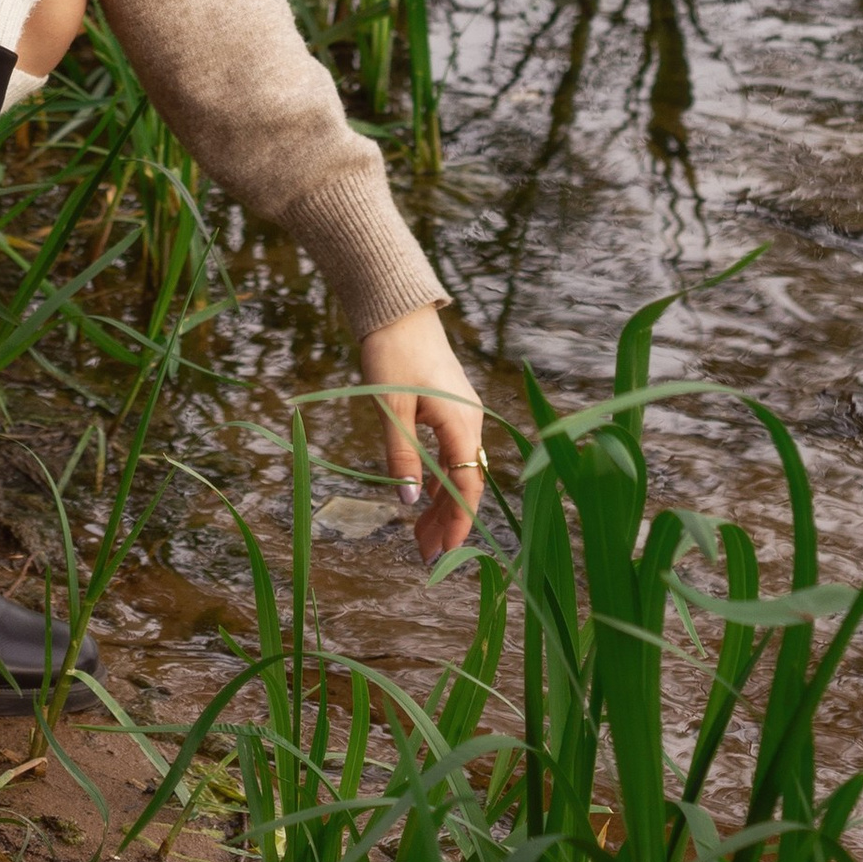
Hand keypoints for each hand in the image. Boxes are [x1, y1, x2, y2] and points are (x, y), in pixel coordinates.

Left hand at [358, 303, 486, 564]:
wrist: (397, 308)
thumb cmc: (392, 352)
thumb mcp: (392, 407)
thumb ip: (402, 455)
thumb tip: (408, 501)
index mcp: (461, 423)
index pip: (466, 485)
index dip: (458, 521)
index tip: (445, 551)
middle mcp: (470, 420)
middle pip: (465, 482)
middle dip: (448, 519)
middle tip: (425, 553)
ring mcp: (463, 412)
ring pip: (458, 469)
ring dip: (442, 502)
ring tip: (421, 535)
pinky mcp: (451, 406)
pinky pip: (452, 452)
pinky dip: (440, 477)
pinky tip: (424, 495)